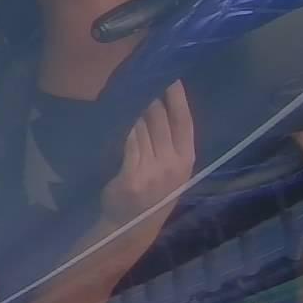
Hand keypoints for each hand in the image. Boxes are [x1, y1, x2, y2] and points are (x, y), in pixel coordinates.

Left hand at [100, 81, 195, 253]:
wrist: (130, 227)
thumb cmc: (151, 194)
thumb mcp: (171, 170)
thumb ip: (168, 142)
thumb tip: (156, 102)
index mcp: (186, 160)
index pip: (184, 121)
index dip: (177, 96)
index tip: (169, 74)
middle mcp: (173, 164)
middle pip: (160, 119)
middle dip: (149, 95)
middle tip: (138, 75)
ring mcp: (153, 171)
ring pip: (141, 127)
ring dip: (132, 107)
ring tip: (125, 89)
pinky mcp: (132, 176)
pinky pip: (127, 142)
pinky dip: (121, 125)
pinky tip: (115, 112)